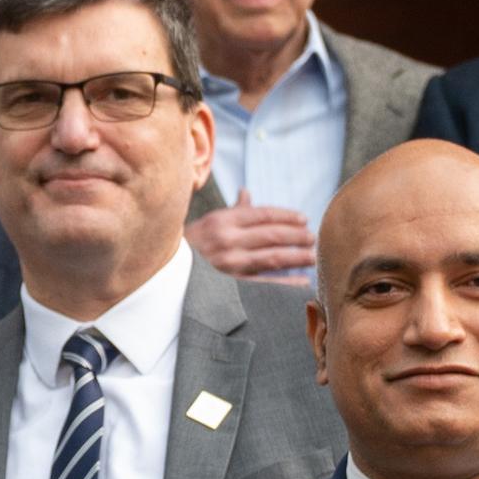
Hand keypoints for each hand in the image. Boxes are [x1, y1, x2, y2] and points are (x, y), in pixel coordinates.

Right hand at [191, 200, 317, 280]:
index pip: (263, 214)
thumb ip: (233, 210)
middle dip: (297, 235)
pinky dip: (285, 283)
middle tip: (313, 237)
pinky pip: (264, 284)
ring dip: (296, 256)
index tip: (304, 219)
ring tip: (312, 256)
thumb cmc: (192, 245)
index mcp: (223, 220)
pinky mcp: (230, 286)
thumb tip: (246, 192)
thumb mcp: (209, 223)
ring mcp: (229, 263)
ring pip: (272, 257)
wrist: (165, 271)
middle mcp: (227, 239)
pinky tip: (301, 282)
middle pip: (272, 234)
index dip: (287, 216)